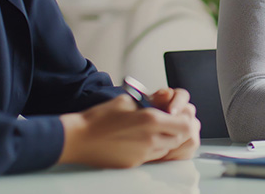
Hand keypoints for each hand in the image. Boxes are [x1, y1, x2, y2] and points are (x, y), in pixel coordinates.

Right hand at [57, 92, 198, 167]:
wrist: (79, 139)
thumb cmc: (99, 118)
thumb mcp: (127, 101)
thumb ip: (149, 102)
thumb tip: (162, 102)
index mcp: (150, 120)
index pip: (184, 125)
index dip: (184, 119)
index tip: (177, 114)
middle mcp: (150, 139)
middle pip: (179, 139)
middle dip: (177, 130)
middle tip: (168, 122)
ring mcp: (143, 154)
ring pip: (168, 149)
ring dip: (166, 140)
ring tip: (152, 130)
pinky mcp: (134, 163)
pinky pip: (153, 157)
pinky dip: (153, 149)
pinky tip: (140, 140)